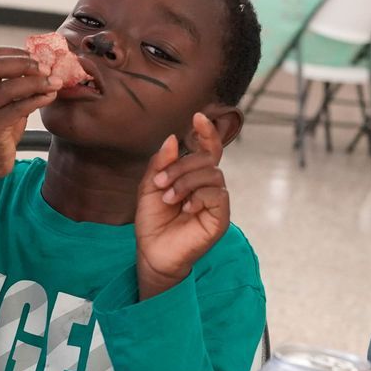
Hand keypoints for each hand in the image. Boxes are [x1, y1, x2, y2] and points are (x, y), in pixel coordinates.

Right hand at [0, 46, 58, 182]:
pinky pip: (18, 107)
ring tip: (55, 83)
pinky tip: (49, 97)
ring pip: (10, 87)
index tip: (38, 57)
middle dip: (26, 64)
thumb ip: (14, 85)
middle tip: (47, 69)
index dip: (16, 52)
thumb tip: (43, 66)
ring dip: (37, 83)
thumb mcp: (1, 104)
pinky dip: (37, 99)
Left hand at [136, 113, 229, 300]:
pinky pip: (218, 195)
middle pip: (207, 159)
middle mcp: (208, 186)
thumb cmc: (153, 222)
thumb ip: (160, 164)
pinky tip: (186, 208)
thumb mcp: (149, 188)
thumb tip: (172, 139)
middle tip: (161, 184)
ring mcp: (216, 201)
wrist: (153, 253)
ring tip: (169, 198)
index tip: (198, 117)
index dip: (207, 132)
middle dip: (181, 167)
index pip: (208, 149)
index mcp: (193, 176)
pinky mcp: (221, 217)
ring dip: (186, 182)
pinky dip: (198, 197)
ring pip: (212, 175)